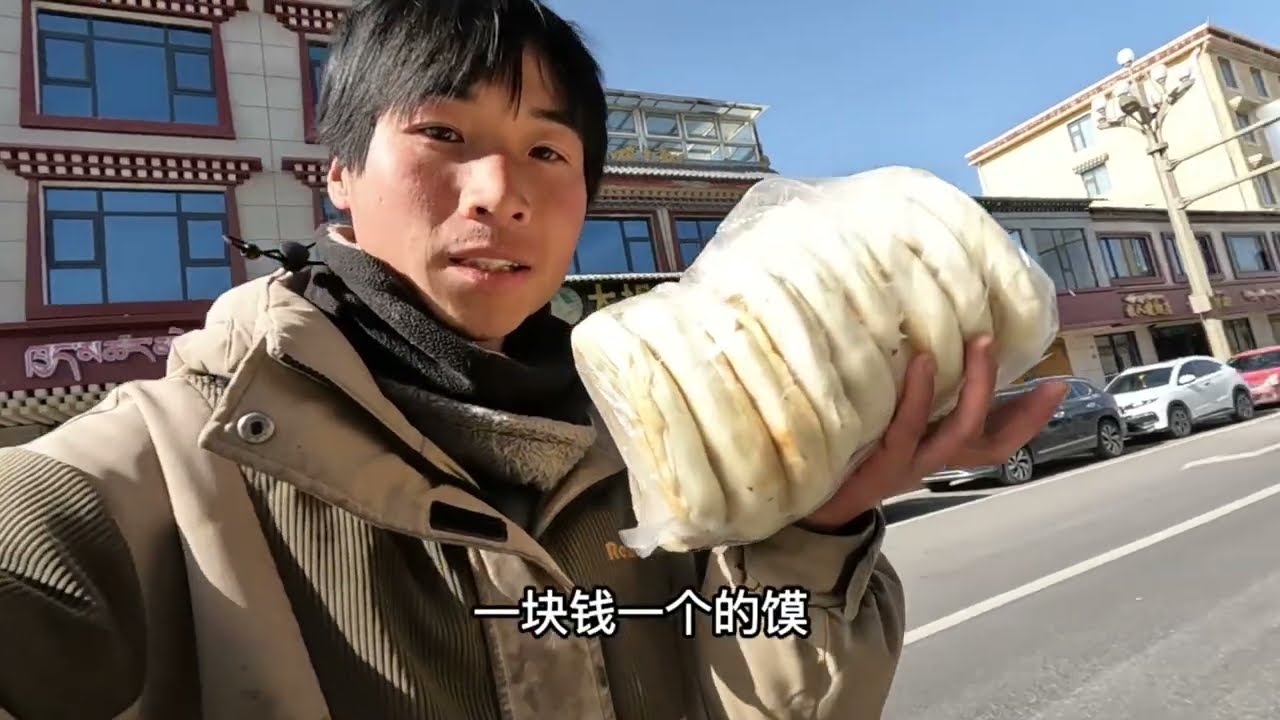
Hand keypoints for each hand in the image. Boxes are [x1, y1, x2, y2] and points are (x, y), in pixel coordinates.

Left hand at [800, 336, 1068, 531]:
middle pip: (988, 440)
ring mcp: (907, 465)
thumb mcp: (887, 424)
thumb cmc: (845, 453)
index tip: (1060, 385)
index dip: (1031, 419)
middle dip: (1017, 402)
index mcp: (937, 453)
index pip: (998, 441)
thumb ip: (912, 398)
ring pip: (960, 432)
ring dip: (976, 387)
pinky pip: (906, 429)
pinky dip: (920, 396)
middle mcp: (930, 461)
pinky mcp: (877, 464)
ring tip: (980, 343)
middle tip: (1015, 349)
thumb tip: (926, 347)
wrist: (802, 502)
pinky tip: (924, 362)